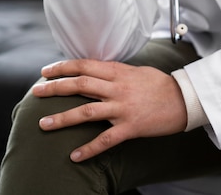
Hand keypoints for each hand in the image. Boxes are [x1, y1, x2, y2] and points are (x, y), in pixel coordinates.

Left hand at [33, 59, 187, 161]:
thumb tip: (95, 71)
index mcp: (119, 71)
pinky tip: (74, 156)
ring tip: (43, 123)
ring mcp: (123, 108)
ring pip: (87, 112)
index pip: (85, 65)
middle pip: (80, 85)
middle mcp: (118, 88)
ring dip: (62, 118)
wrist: (183, 99)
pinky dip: (88, 149)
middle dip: (55, 87)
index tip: (46, 70)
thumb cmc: (160, 84)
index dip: (63, 67)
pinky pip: (105, 140)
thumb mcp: (136, 70)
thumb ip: (115, 72)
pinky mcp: (130, 127)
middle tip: (37, 90)